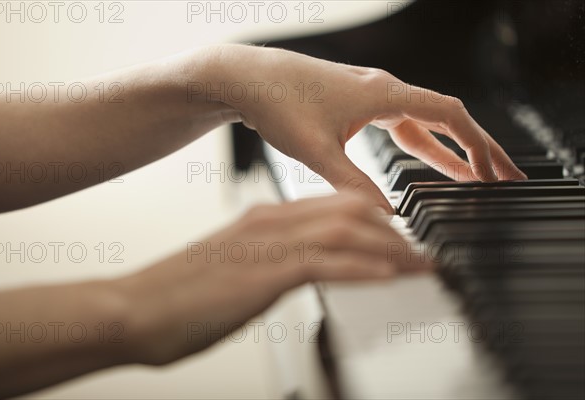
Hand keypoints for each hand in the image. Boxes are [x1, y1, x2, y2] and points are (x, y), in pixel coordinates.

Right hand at [116, 193, 432, 364]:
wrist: (132, 309)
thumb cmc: (178, 295)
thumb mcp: (234, 267)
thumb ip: (268, 260)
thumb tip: (299, 269)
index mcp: (263, 219)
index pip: (333, 208)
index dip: (375, 221)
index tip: (400, 238)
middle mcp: (268, 223)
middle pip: (348, 213)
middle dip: (393, 233)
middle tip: (421, 252)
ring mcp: (265, 247)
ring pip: (345, 235)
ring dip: (389, 250)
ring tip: (419, 266)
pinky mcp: (260, 276)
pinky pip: (323, 265)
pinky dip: (362, 269)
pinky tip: (389, 276)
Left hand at [217, 45, 526, 212]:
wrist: (246, 78)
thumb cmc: (276, 101)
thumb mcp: (315, 150)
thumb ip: (352, 184)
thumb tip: (385, 215)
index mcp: (383, 94)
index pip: (449, 116)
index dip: (477, 146)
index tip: (496, 173)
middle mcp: (382, 90)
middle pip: (446, 118)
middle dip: (477, 149)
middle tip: (503, 176)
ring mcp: (369, 97)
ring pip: (423, 124)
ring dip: (448, 150)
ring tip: (472, 177)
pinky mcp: (355, 105)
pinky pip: (400, 125)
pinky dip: (420, 145)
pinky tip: (425, 162)